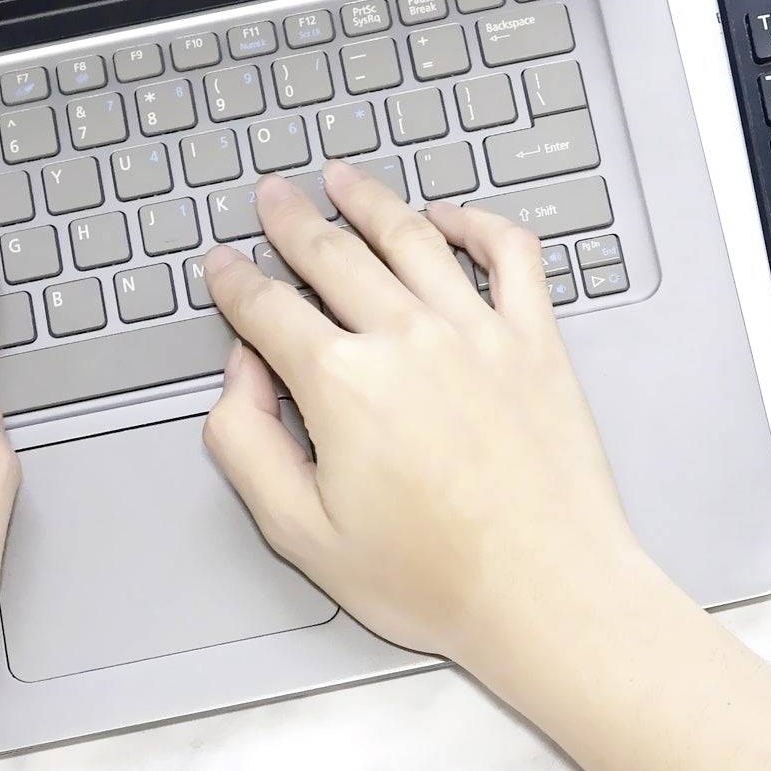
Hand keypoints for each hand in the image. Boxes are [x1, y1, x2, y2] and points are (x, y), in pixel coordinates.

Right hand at [202, 161, 644, 667]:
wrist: (546, 591)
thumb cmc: (435, 577)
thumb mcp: (301, 533)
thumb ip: (246, 445)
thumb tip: (240, 378)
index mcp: (342, 384)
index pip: (267, 309)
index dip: (234, 282)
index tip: (223, 266)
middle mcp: (408, 339)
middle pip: (334, 255)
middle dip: (293, 221)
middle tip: (274, 197)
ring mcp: (479, 330)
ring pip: (413, 237)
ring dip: (372, 201)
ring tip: (345, 180)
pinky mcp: (536, 340)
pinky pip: (511, 254)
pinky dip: (478, 222)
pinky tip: (452, 217)